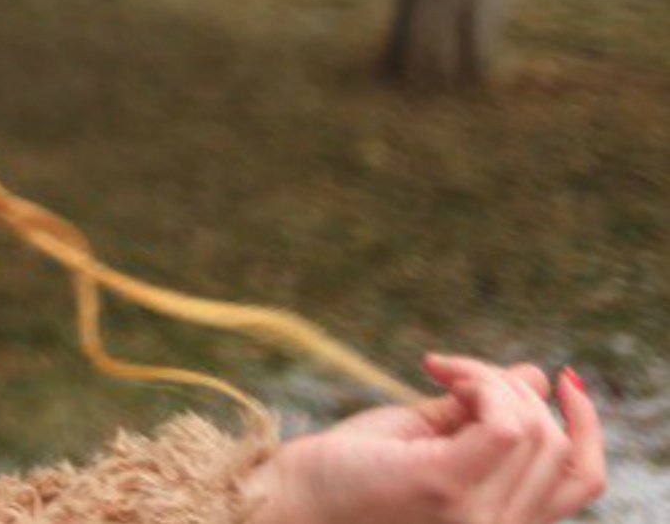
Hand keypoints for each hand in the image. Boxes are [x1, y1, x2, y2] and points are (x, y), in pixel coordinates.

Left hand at [246, 352, 606, 523]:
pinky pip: (505, 425)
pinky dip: (482, 383)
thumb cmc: (351, 470)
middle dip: (513, 389)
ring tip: (441, 372)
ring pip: (532, 428)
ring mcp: (478, 515)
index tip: (564, 378)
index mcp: (502, 518)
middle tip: (451, 371)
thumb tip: (536, 376)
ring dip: (490, 380)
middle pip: (554, 443)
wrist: (292, 497)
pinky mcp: (447, 487)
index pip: (582, 479)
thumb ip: (483, 413)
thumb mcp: (430, 436)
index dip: (586, 426)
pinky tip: (440, 371)